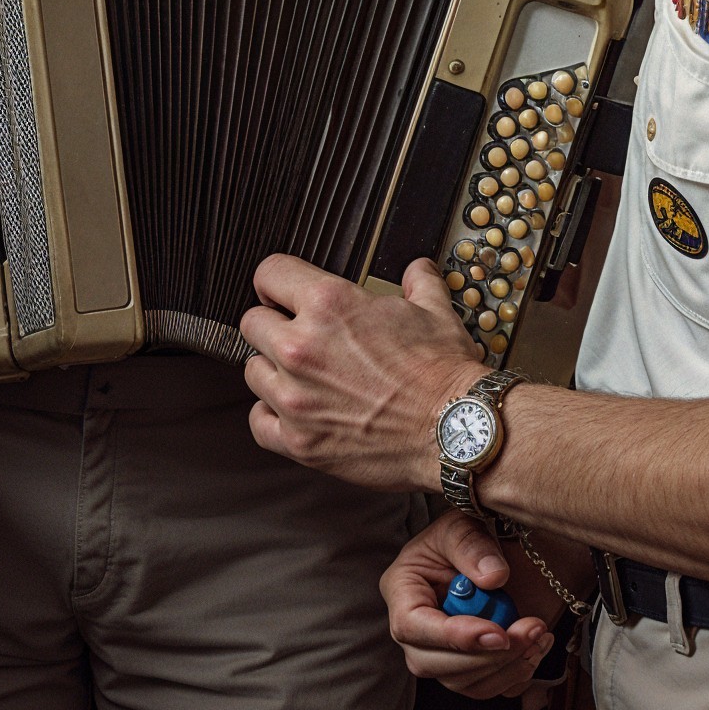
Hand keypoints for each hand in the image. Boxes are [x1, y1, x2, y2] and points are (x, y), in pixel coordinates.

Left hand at [239, 255, 481, 490]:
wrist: (456, 431)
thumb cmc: (444, 374)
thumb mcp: (434, 311)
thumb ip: (417, 282)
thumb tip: (416, 269)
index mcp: (328, 305)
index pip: (269, 274)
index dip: (277, 281)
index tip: (281, 292)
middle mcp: (302, 348)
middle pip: (251, 323)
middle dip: (273, 325)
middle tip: (297, 336)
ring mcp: (295, 397)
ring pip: (252, 370)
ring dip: (272, 371)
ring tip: (301, 376)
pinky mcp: (299, 440)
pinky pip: (258, 422)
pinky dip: (271, 416)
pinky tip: (292, 411)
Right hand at [382, 512, 560, 698]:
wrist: (494, 552)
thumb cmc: (466, 537)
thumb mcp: (462, 525)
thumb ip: (471, 545)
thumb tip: (492, 578)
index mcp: (403, 592)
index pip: (412, 626)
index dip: (453, 636)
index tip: (497, 633)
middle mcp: (416, 632)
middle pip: (435, 665)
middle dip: (487, 656)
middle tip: (528, 630)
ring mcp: (441, 655)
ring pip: (465, 683)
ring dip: (508, 666)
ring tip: (538, 633)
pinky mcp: (469, 669)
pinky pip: (489, 689)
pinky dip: (517, 676)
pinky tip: (536, 647)